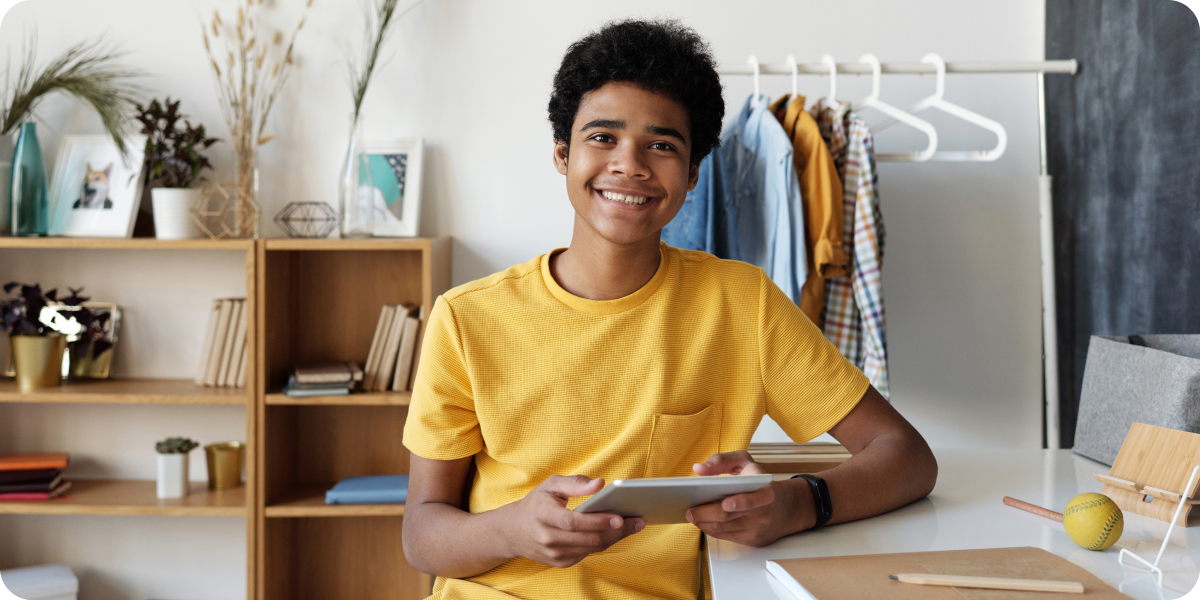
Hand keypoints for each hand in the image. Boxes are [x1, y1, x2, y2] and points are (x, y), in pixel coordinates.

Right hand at [501, 475, 644, 567]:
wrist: (514, 531)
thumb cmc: (537, 503)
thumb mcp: (551, 484)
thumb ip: (576, 483)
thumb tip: (601, 484)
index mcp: (543, 515)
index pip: (574, 522)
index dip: (598, 521)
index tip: (620, 517)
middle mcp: (548, 538)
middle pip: (588, 538)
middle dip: (617, 531)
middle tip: (639, 520)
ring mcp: (554, 554)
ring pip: (592, 548)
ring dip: (615, 537)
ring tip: (634, 525)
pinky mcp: (561, 562)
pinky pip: (588, 553)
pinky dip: (603, 543)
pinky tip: (616, 532)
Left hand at [686, 451, 808, 546]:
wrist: (787, 507)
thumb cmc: (761, 482)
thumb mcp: (745, 462)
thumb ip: (721, 460)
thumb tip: (699, 469)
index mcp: (766, 491)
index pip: (754, 500)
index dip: (741, 502)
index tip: (725, 503)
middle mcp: (764, 512)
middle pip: (729, 517)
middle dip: (706, 514)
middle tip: (690, 510)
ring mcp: (758, 529)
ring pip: (724, 530)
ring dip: (704, 524)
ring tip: (692, 515)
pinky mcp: (753, 540)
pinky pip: (726, 537)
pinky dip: (711, 530)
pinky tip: (703, 522)